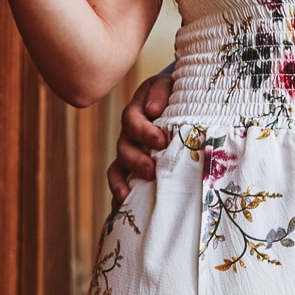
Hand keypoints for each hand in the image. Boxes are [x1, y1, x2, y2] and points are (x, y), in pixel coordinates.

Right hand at [104, 69, 173, 201]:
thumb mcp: (169, 84)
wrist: (176, 99)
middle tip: (151, 171)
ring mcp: (130, 152)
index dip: (144, 132)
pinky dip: (119, 195)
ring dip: (120, 182)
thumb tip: (153, 110)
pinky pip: (122, 182)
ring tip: (126, 196)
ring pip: (118, 167)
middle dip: (136, 161)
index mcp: (136, 111)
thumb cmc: (174, 92)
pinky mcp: (134, 168)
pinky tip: (121, 209)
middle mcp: (130, 134)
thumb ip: (161, 92)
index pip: (132, 120)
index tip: (161, 141)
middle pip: (124, 148)